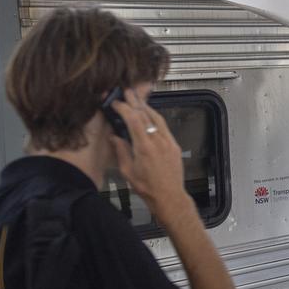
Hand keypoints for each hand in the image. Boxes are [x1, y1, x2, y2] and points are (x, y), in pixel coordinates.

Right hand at [110, 89, 188, 214]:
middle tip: (128, 92)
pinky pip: (164, 127)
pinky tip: (150, 116)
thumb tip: (114, 137)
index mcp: (144, 147)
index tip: (117, 103)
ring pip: (157, 119)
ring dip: (146, 108)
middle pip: (146, 115)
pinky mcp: (175, 146)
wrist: (169, 197)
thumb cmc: (148, 188)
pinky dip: (155, 119)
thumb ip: (121, 151)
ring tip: (137, 100)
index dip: (125, 108)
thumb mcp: (127, 171)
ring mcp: (168, 143)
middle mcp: (158, 142)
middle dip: (136, 102)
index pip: (134, 120)